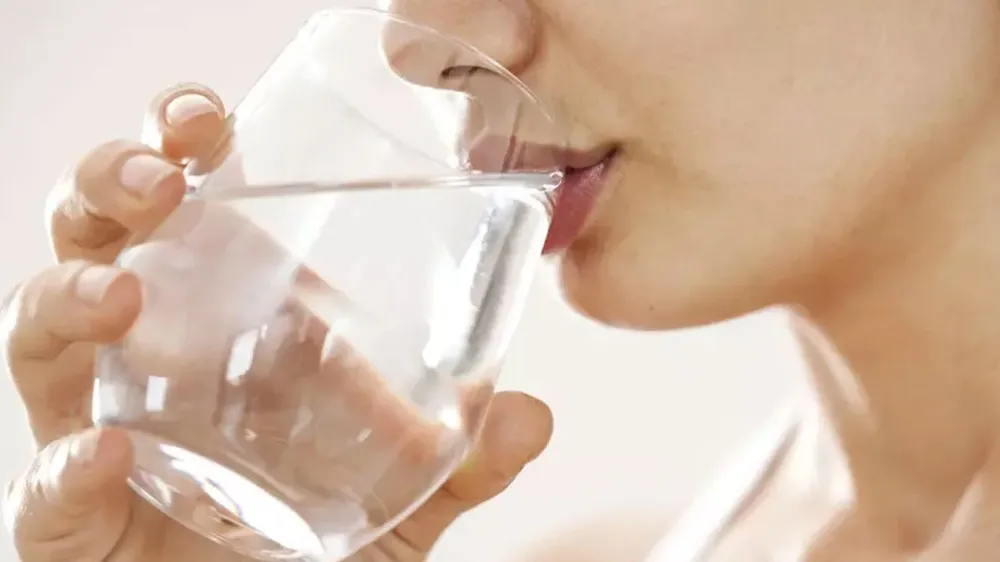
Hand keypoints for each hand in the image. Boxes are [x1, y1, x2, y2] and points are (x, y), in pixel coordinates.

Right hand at [2, 83, 553, 561]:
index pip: (179, 207)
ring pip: (37, 338)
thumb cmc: (311, 544)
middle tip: (160, 176)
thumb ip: (460, 461)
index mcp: (219, 323)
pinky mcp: (70, 520)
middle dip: (109, 187)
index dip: (176, 145)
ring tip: (118, 294)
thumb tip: (530, 416)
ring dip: (66, 299)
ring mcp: (95, 430)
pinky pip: (45, 487)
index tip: (213, 120)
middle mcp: (145, 360)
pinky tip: (104, 456)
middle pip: (94, 240)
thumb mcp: (396, 495)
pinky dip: (64, 469)